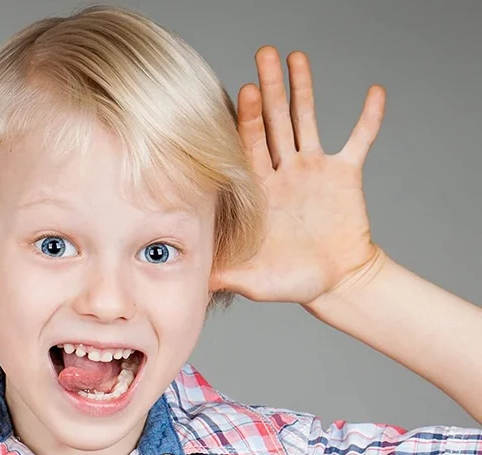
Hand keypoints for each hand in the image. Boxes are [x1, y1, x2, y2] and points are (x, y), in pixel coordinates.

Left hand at [212, 46, 387, 306]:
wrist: (334, 281)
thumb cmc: (292, 282)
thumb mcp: (254, 281)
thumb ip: (227, 277)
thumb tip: (195, 283)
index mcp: (260, 191)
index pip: (249, 148)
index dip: (247, 120)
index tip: (243, 92)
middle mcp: (284, 173)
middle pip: (273, 123)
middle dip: (268, 90)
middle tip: (263, 55)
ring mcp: (314, 169)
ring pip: (306, 120)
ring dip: (302, 89)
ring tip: (295, 57)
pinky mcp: (345, 173)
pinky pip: (359, 139)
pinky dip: (369, 118)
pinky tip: (375, 92)